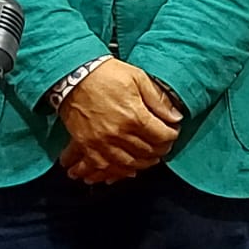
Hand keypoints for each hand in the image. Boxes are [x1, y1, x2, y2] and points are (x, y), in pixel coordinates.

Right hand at [58, 59, 180, 183]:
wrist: (73, 75)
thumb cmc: (106, 74)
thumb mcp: (139, 78)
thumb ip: (158, 100)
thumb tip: (175, 117)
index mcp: (134, 116)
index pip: (162, 136)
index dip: (171, 135)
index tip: (172, 132)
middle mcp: (119, 133)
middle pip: (147, 152)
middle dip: (159, 150)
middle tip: (162, 146)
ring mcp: (101, 142)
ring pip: (128, 164)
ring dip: (141, 164)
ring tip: (147, 160)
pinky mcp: (86, 145)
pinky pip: (101, 167)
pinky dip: (112, 173)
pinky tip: (121, 173)